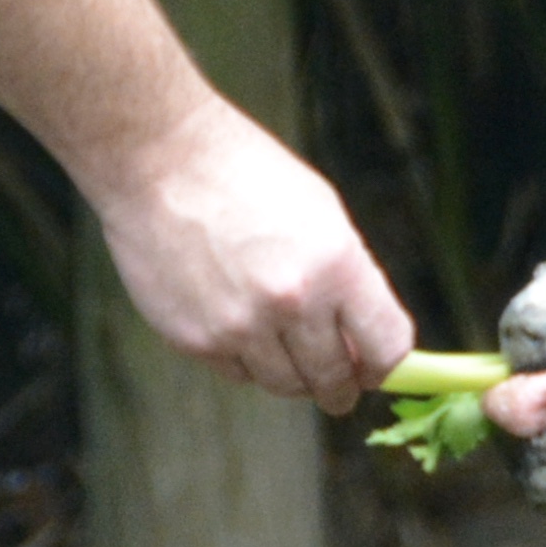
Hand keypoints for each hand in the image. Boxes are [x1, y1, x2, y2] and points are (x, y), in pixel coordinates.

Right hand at [89, 97, 410, 407]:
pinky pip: (237, 372)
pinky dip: (244, 358)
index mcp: (336, 263)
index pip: (386, 347)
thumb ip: (348, 281)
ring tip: (283, 345)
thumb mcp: (321, 214)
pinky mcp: (195, 339)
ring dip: (292, 375)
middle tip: (337, 387)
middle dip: (340, 387)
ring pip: (284, 384)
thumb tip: (363, 345)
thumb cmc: (245, 176)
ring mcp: (240, 325)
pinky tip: (236, 321)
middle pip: (334, 379)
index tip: (375, 372)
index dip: (386, 367)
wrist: (159, 159)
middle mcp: (292, 301)